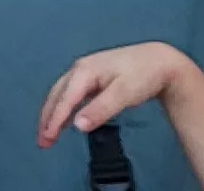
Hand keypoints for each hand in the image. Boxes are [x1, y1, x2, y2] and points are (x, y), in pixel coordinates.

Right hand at [35, 44, 191, 147]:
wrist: (160, 61)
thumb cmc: (143, 76)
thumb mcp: (123, 94)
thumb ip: (100, 110)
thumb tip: (76, 126)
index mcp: (84, 71)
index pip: (64, 99)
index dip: (54, 120)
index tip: (47, 138)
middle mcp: (80, 68)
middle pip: (57, 95)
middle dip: (47, 118)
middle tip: (42, 141)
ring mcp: (86, 70)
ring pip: (62, 93)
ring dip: (53, 113)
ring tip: (48, 133)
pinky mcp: (93, 75)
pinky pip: (71, 92)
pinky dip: (64, 106)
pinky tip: (66, 118)